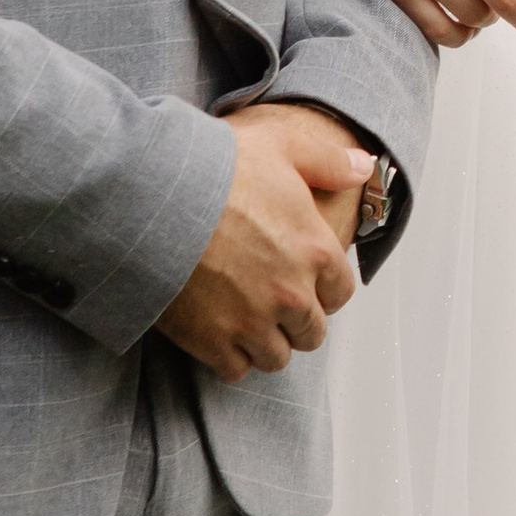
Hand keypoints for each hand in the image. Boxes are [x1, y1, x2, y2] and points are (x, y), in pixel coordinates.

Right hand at [157, 100, 373, 380]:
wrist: (152, 200)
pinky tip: (218, 331)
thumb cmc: (215, 169)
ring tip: (246, 319)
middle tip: (273, 303)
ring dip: (266, 342)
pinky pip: (236, 369)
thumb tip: (364, 165)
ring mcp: (253, 322)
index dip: (324, 288)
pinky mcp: (213, 341)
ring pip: (276, 357)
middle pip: (312, 332)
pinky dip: (230, 356)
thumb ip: (328, 162)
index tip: (306, 282)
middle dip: (297, 320)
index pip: (340, 292)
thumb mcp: (281, 146)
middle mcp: (291, 293)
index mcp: (314, 249)